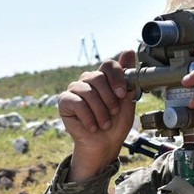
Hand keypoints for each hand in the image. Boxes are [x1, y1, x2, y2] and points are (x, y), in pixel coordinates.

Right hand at [58, 51, 135, 181]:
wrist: (105, 144)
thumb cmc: (116, 123)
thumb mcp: (127, 100)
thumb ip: (128, 78)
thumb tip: (128, 50)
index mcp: (104, 78)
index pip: (109, 65)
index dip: (117, 77)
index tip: (123, 94)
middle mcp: (89, 80)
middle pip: (98, 77)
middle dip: (109, 99)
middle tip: (114, 113)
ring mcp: (75, 89)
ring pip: (88, 91)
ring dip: (100, 111)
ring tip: (104, 124)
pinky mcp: (64, 101)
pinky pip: (76, 102)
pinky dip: (88, 117)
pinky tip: (92, 126)